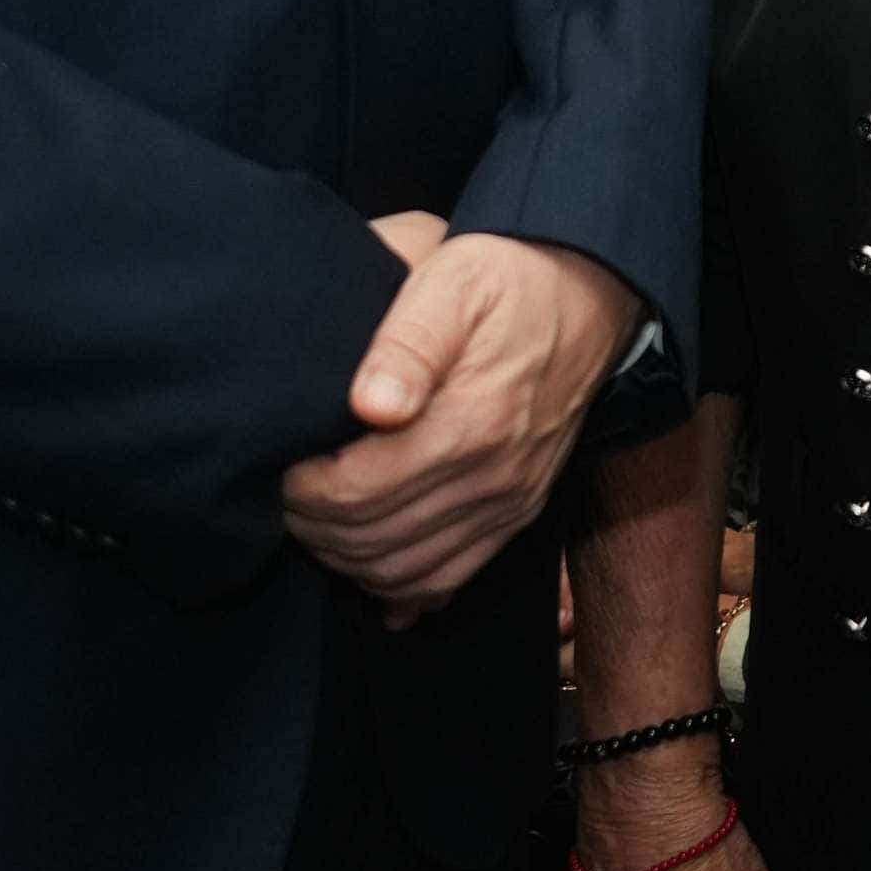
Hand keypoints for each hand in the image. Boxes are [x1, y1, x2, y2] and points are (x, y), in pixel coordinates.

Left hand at [282, 216, 633, 625]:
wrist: (589, 292)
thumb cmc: (507, 280)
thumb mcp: (451, 281)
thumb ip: (406, 343)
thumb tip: (370, 405)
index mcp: (467, 424)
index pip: (357, 494)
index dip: (302, 491)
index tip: (281, 462)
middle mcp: (491, 478)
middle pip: (374, 541)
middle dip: (315, 528)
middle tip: (284, 496)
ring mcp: (509, 501)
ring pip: (408, 572)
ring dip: (350, 561)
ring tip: (319, 524)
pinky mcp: (520, 509)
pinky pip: (454, 577)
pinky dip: (406, 590)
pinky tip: (377, 584)